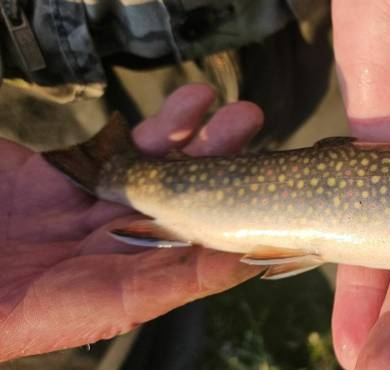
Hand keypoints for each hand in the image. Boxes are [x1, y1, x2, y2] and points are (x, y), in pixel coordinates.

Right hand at [0, 84, 264, 360]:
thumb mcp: (3, 305)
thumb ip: (86, 292)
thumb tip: (163, 268)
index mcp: (68, 305)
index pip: (149, 289)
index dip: (200, 266)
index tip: (250, 241)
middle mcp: (83, 265)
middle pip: (167, 228)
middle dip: (219, 188)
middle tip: (260, 146)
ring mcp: (72, 220)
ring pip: (153, 183)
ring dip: (201, 150)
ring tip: (240, 114)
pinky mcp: (55, 182)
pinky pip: (116, 153)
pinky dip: (155, 132)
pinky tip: (189, 107)